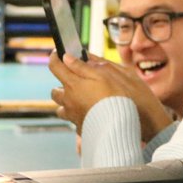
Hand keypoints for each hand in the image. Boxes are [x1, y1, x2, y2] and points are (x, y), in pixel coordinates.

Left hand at [49, 52, 172, 140]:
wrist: (126, 125)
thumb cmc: (120, 97)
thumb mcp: (106, 74)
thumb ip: (84, 66)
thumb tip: (68, 57)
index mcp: (74, 85)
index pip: (55, 66)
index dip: (55, 57)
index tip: (59, 53)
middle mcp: (69, 101)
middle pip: (55, 91)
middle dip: (62, 84)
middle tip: (76, 80)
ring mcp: (74, 117)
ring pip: (61, 109)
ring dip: (67, 103)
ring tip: (81, 99)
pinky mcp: (81, 129)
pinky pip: (74, 121)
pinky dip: (79, 115)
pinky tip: (92, 113)